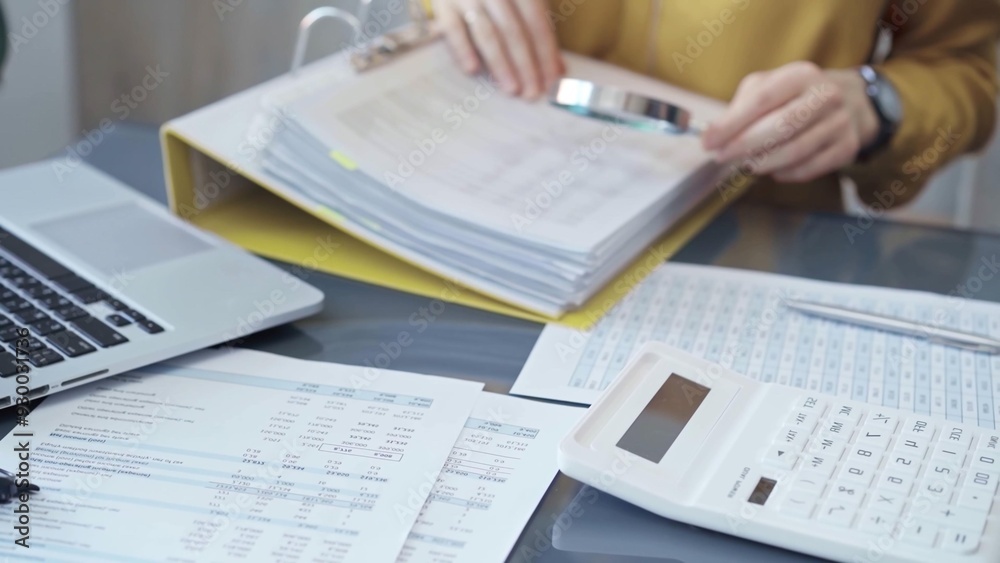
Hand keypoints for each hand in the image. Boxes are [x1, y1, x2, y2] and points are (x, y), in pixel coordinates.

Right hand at [432, 0, 563, 98]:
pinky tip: (472, 70)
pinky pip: (452, 28)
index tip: (551, 81)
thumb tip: (559, 69)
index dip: (546, 52)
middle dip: (525, 64)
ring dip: (500, 64)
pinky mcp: (442, 3)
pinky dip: (462, 49)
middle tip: (533, 93)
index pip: (537, 22)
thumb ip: (540, 28)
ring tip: (511, 89)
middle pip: (513, 30)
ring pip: (487, 32)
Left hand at [702, 62, 880, 182]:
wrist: (848, 102)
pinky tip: (773, 169)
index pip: (763, 99)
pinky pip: (808, 168)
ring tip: (746, 164)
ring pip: (795, 151)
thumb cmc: (793, 96)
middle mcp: (826, 96)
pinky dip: (784, 173)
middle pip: (781, 126)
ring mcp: (840, 122)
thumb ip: (740, 107)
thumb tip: (712, 136)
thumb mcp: (768, 87)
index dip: (732, 123)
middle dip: (745, 146)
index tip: (708, 142)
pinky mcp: (846, 148)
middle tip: (722, 156)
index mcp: (801, 75)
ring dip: (763, 162)